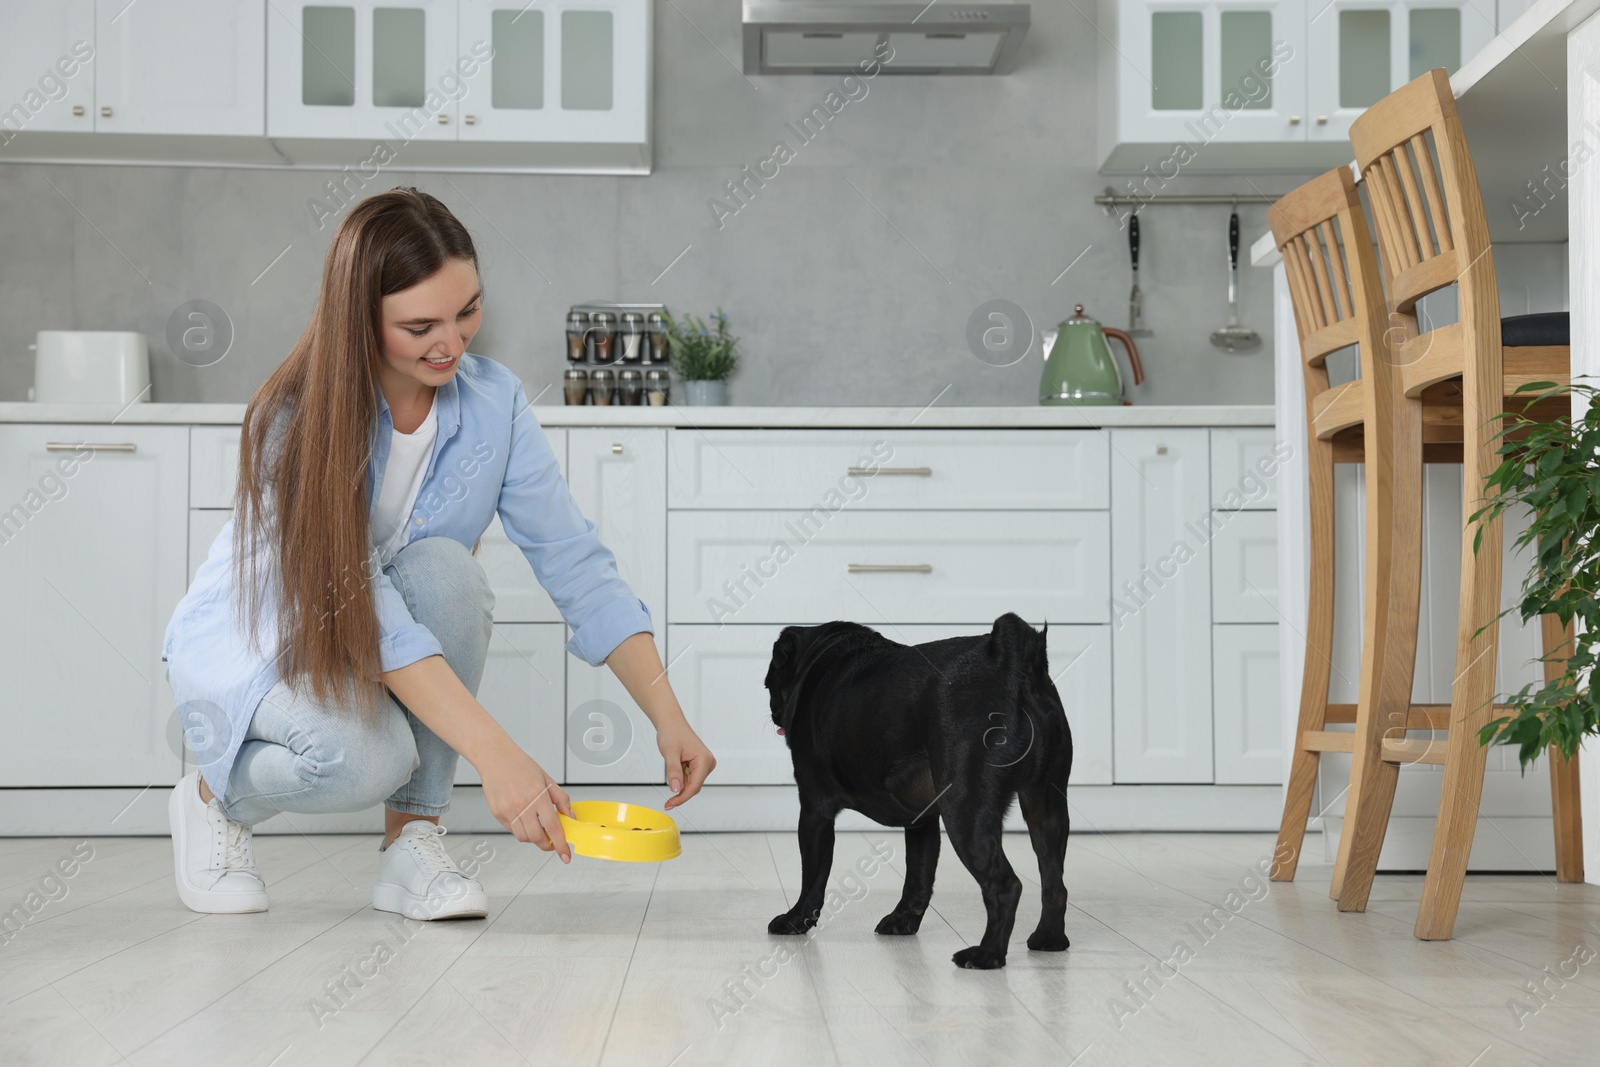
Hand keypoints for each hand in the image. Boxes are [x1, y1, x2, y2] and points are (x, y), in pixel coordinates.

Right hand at [478, 747, 575, 861]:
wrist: (496, 758)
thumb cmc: (521, 766)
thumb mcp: (547, 780)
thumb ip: (561, 800)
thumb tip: (571, 818)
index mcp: (538, 796)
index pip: (553, 827)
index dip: (560, 845)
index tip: (566, 856)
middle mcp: (522, 805)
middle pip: (537, 838)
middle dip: (547, 845)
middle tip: (552, 842)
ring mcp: (508, 811)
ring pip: (523, 838)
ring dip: (533, 838)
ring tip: (537, 827)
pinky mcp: (497, 813)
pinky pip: (512, 830)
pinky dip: (521, 830)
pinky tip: (524, 819)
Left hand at [657, 722, 715, 809]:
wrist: (671, 723)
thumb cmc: (672, 732)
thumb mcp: (670, 753)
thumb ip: (674, 772)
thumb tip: (676, 788)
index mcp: (704, 760)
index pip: (694, 786)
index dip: (682, 797)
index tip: (671, 804)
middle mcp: (707, 762)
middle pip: (694, 786)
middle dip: (680, 791)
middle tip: (667, 799)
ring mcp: (704, 763)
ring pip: (691, 783)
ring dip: (680, 781)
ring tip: (671, 764)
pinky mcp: (699, 764)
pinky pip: (690, 777)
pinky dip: (680, 777)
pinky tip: (675, 766)